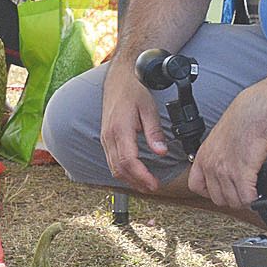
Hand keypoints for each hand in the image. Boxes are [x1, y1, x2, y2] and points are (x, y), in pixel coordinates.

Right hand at [99, 71, 168, 193]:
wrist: (119, 79)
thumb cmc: (134, 91)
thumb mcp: (149, 108)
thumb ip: (154, 131)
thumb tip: (161, 152)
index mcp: (120, 129)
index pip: (128, 161)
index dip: (141, 176)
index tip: (154, 184)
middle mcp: (109, 136)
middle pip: (119, 169)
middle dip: (136, 182)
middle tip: (153, 188)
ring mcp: (105, 138)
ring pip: (113, 167)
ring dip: (129, 179)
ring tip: (145, 184)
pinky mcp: (105, 138)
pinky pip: (111, 161)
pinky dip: (122, 171)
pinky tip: (134, 173)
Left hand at [186, 91, 266, 209]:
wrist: (251, 115)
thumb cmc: (238, 124)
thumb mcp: (216, 141)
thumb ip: (216, 157)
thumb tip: (225, 170)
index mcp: (203, 158)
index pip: (195, 187)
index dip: (208, 193)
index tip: (220, 191)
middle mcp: (211, 167)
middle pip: (217, 199)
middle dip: (231, 199)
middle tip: (241, 194)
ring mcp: (226, 172)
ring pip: (233, 201)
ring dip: (244, 201)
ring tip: (251, 194)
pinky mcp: (243, 174)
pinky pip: (247, 198)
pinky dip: (254, 199)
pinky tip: (258, 193)